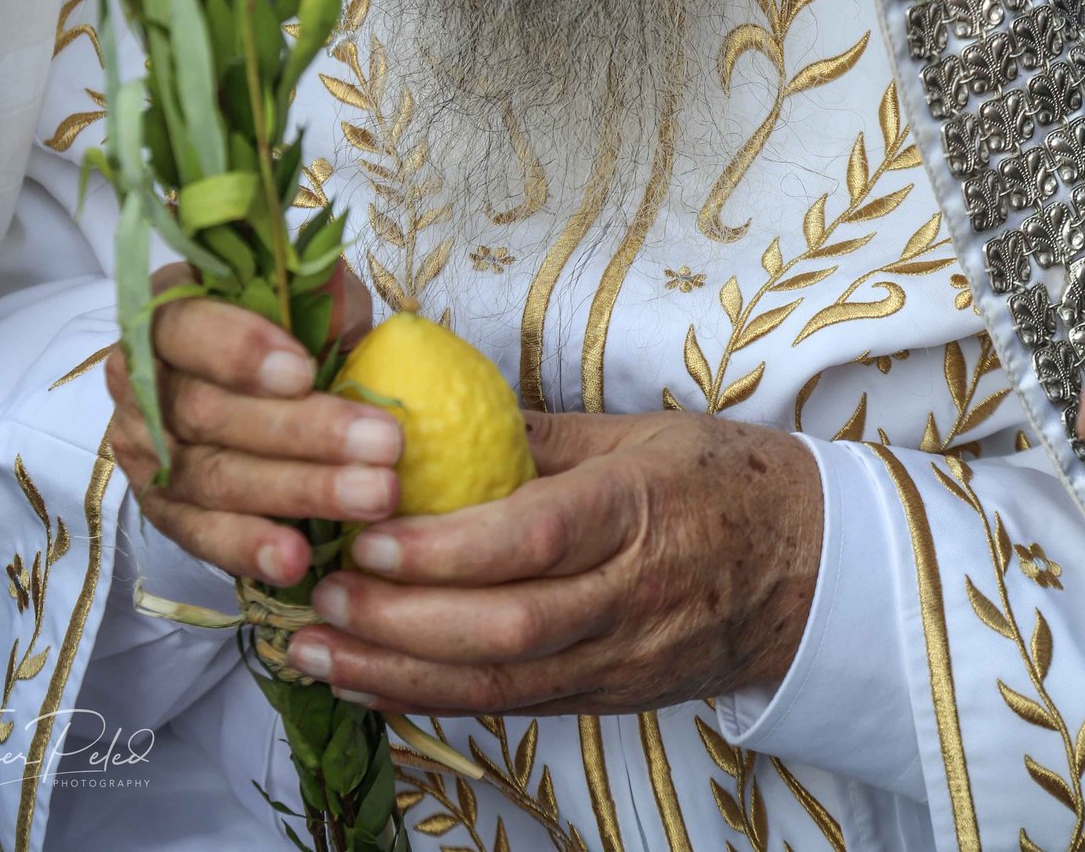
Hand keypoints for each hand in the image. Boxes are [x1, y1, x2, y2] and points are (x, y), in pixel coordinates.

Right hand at [105, 259, 400, 584]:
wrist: (249, 383)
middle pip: (207, 411)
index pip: (185, 328)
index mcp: (166, 313)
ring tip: (370, 497)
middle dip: (301, 431)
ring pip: (212, 477)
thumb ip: (320, 297)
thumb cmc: (286, 329)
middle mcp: (138, 381)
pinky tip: (297, 560)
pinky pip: (199, 535)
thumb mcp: (305, 296)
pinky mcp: (160, 508)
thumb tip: (345, 315)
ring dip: (296, 491)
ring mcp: (143, 450)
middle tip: (382, 444)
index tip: (305, 372)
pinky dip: (249, 548)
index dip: (240, 351)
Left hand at [287, 410, 821, 715]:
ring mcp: (622, 659)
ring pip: (502, 684)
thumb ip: (533, 438)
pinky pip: (512, 706)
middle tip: (321, 597)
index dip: (446, 547)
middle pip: (508, 628)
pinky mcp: (608, 697)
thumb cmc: (717, 478)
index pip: (535, 538)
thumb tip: (426, 417)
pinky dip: (433, 700)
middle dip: (402, 623)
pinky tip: (369, 684)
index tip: (369, 536)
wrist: (809, 568)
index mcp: (639, 507)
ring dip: (398, 676)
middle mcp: (631, 596)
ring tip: (314, 652)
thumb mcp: (636, 431)